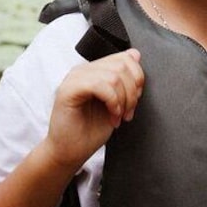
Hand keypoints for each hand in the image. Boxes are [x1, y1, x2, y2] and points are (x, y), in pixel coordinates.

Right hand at [42, 49, 143, 167]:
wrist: (70, 151)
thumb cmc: (90, 130)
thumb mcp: (117, 102)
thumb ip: (125, 80)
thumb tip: (135, 55)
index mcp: (94, 70)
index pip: (124, 57)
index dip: (137, 78)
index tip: (135, 100)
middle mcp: (83, 70)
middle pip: (121, 65)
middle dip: (132, 92)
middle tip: (128, 112)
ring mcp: (74, 78)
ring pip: (113, 76)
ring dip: (123, 100)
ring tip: (118, 116)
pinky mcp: (68, 90)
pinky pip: (98, 85)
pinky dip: (112, 102)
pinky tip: (112, 115)